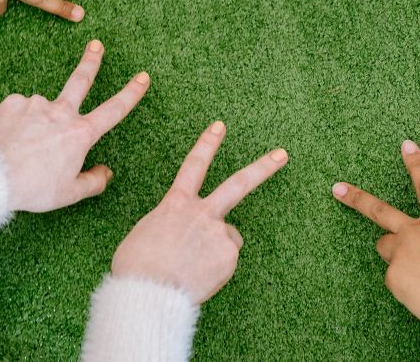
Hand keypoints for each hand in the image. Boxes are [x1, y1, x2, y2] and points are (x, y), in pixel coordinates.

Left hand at [0, 40, 149, 212]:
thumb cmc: (33, 187)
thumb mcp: (69, 193)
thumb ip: (93, 182)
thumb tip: (106, 172)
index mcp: (80, 133)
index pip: (114, 110)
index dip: (131, 93)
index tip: (142, 77)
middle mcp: (61, 112)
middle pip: (81, 80)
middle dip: (91, 61)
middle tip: (96, 45)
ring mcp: (36, 104)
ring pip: (41, 111)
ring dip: (37, 123)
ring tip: (23, 148)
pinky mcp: (12, 103)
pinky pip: (19, 112)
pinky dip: (17, 123)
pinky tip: (9, 139)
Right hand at [110, 121, 287, 300]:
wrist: (148, 293)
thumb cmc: (137, 267)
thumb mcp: (144, 234)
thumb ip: (170, 225)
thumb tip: (181, 234)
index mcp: (176, 204)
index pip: (194, 164)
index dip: (207, 144)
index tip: (220, 126)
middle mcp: (202, 213)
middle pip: (238, 184)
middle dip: (263, 167)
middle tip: (282, 154)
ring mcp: (219, 233)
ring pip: (227, 237)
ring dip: (216, 249)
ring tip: (192, 267)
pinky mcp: (229, 256)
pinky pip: (226, 261)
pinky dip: (215, 270)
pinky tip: (198, 277)